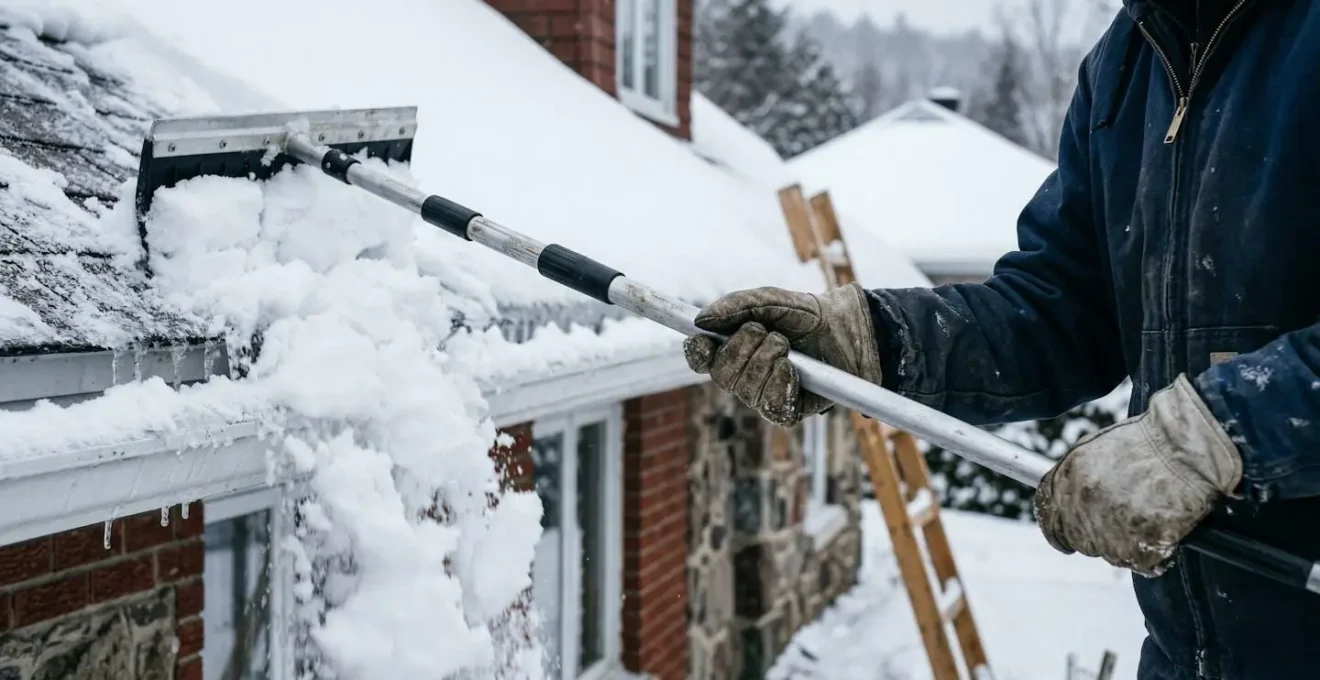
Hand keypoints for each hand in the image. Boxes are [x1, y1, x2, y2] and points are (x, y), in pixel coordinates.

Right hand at [682, 282, 882, 426]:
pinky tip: (793, 370)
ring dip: (767, 361)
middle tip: (769, 333)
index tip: (704, 340)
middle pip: (722, 375)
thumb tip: (700, 320)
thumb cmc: (803, 315)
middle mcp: (742, 377)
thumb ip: (735, 305)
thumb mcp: (769, 300)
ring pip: (746, 390)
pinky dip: (781, 383)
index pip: (701, 359)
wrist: (844, 329)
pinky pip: (771, 406)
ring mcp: (763, 396)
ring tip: (788, 347)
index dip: (697, 353)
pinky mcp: (786, 411)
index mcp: (731, 349)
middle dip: (743, 349)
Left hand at [1033, 375, 1243, 575]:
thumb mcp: (1099, 448)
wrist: (1189, 448)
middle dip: (1097, 537)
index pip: (1047, 515)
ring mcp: (1108, 527)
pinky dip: (1154, 556)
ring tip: (1150, 520)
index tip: (1064, 539)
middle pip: (1078, 539)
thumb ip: (1077, 477)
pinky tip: (1165, 531)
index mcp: (1068, 476)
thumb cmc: (1151, 442)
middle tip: (1122, 527)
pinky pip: (1141, 563)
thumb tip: (1070, 498)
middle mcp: (1081, 503)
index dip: (1056, 529)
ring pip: (1109, 554)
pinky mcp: (1138, 546)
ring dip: (1126, 546)